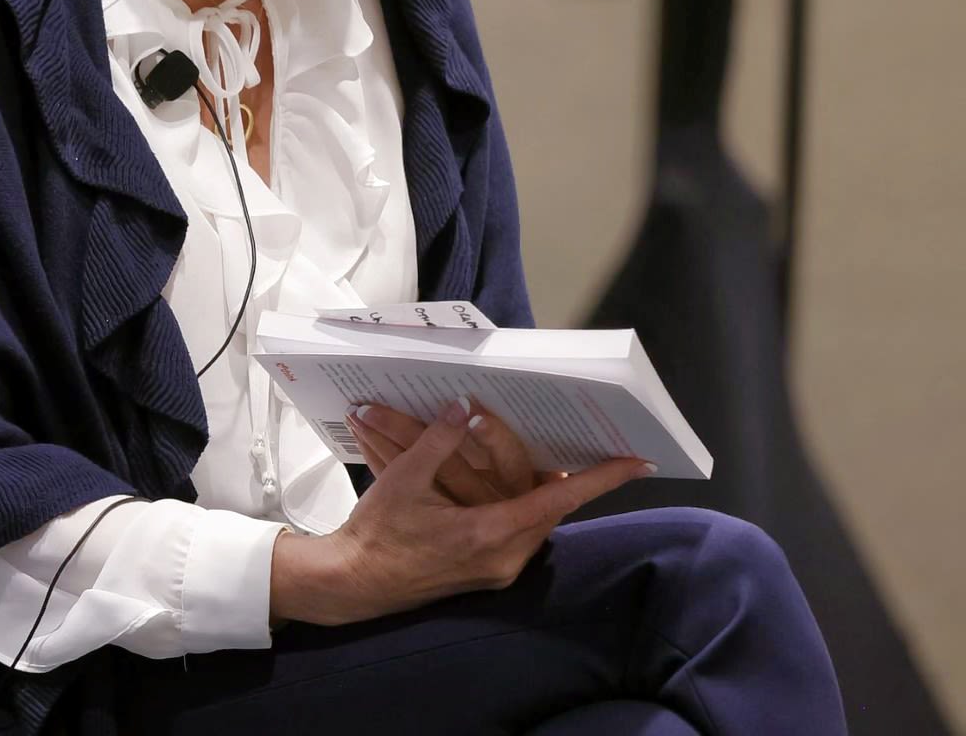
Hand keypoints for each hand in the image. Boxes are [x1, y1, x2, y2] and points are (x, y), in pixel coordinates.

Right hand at [270, 402, 650, 626]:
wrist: (354, 583)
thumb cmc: (376, 534)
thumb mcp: (402, 481)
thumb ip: (437, 441)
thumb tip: (463, 407)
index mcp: (488, 533)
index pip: (558, 499)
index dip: (599, 479)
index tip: (636, 462)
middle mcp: (502, 557)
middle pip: (551, 510)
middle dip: (568, 479)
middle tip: (586, 448)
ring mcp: (496, 569)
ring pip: (535, 523)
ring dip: (543, 494)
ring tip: (555, 465)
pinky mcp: (485, 573)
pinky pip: (517, 536)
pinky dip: (519, 508)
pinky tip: (509, 489)